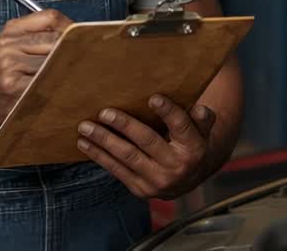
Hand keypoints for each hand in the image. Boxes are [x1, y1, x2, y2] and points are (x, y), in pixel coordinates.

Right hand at [0, 9, 72, 124]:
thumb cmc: (1, 70)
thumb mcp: (12, 43)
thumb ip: (39, 34)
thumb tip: (79, 35)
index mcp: (11, 29)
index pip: (51, 18)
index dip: (71, 27)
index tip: (83, 37)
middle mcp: (8, 45)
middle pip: (56, 41)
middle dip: (74, 51)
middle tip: (90, 60)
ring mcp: (10, 66)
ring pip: (53, 63)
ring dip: (68, 71)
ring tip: (78, 76)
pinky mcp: (13, 88)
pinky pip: (46, 83)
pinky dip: (58, 86)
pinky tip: (63, 90)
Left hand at [76, 94, 218, 199]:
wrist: (189, 178)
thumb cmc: (190, 142)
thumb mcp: (201, 129)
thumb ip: (202, 118)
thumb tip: (201, 109)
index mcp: (193, 147)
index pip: (181, 126)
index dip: (167, 112)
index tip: (153, 98)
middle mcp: (176, 166)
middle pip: (147, 141)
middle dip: (124, 126)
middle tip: (105, 112)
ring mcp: (157, 181)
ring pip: (127, 157)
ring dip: (103, 141)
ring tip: (85, 127)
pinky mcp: (141, 190)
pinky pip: (117, 170)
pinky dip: (99, 156)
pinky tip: (84, 143)